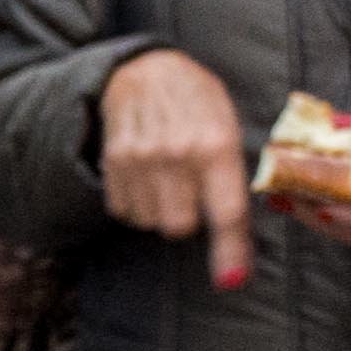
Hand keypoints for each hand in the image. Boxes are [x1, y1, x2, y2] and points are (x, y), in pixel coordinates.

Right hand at [97, 48, 253, 289]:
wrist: (143, 70)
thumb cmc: (197, 100)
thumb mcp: (228, 124)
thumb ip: (234, 175)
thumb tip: (237, 231)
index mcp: (215, 145)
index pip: (225, 212)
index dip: (230, 251)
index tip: (231, 280)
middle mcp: (176, 155)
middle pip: (178, 227)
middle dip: (188, 220)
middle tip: (191, 196)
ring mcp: (139, 160)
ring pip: (150, 221)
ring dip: (161, 211)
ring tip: (167, 180)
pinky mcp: (113, 163)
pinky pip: (125, 210)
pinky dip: (137, 204)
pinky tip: (145, 178)